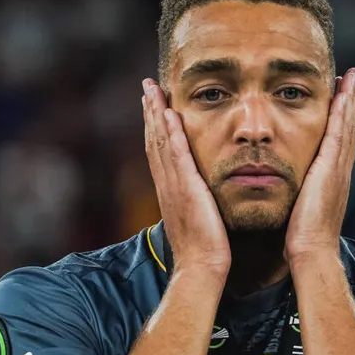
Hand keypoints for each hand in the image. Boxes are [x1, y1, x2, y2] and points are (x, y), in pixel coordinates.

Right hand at [142, 79, 230, 281]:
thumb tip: (204, 196)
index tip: (155, 104)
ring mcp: (174, 186)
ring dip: (156, 114)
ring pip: (160, 142)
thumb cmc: (207, 251)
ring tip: (153, 89)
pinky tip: (170, 114)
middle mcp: (167, 185)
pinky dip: (171, 134)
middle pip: (154, 140)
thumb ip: (199, 203)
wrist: (203, 268)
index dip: (155, 126)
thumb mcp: (200, 219)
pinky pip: (176, 156)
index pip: (159, 151)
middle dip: (150, 112)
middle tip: (147, 86)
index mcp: (171, 191)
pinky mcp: (186, 190)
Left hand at [285, 68, 354, 262]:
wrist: (310, 251)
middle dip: (351, 105)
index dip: (343, 122)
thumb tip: (287, 198)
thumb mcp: (299, 213)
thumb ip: (297, 200)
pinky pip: (339, 132)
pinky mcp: (330, 167)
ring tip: (353, 78)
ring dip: (350, 101)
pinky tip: (343, 92)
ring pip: (347, 127)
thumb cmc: (301, 241)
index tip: (344, 101)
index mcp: (332, 182)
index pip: (339, 145)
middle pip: (349, 131)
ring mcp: (338, 169)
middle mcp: (340, 172)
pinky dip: (343, 111)